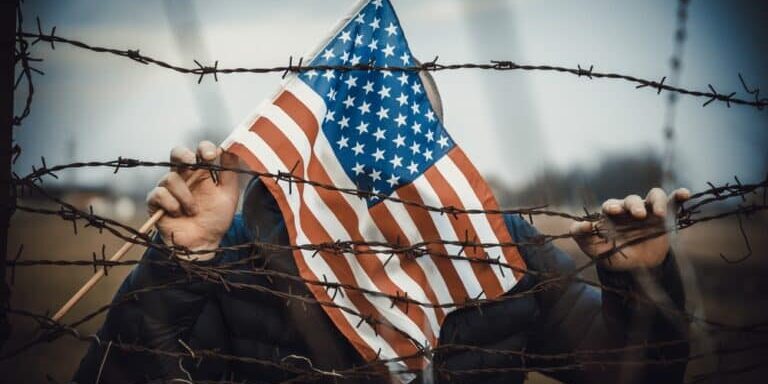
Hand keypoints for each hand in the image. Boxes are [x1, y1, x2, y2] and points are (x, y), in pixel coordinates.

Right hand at [146, 140, 239, 260]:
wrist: (204, 242)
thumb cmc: (216, 218)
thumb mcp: (228, 195)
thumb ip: (229, 172)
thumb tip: (230, 148)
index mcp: (201, 173)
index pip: (199, 151)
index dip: (203, 148)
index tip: (211, 156)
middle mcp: (184, 177)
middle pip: (176, 153)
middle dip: (183, 155)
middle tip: (193, 164)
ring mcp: (168, 188)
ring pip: (170, 178)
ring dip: (185, 196)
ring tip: (193, 211)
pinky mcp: (156, 202)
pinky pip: (159, 194)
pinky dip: (171, 204)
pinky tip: (178, 214)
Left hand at [569, 187, 689, 270]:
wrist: (634, 270)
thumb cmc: (611, 255)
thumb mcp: (592, 248)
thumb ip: (581, 235)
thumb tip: (581, 225)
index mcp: (612, 215)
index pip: (610, 205)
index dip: (612, 207)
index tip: (613, 212)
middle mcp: (629, 209)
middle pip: (631, 199)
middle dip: (634, 205)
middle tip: (638, 215)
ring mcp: (648, 211)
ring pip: (653, 196)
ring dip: (656, 201)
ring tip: (658, 214)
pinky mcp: (665, 217)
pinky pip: (672, 202)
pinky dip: (678, 195)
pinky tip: (684, 194)